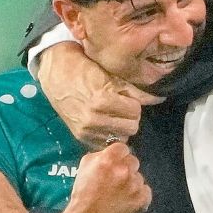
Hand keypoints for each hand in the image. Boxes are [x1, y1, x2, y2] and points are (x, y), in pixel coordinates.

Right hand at [38, 42, 163, 149]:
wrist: (55, 74)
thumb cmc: (84, 69)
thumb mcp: (110, 75)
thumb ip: (133, 90)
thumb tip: (157, 98)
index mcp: (102, 100)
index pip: (135, 111)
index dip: (134, 104)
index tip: (128, 98)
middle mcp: (94, 118)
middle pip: (131, 127)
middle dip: (131, 117)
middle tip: (123, 108)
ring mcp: (86, 130)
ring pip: (121, 138)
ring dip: (121, 128)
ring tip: (114, 115)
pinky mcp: (81, 137)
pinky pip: (106, 143)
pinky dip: (109, 135)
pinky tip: (105, 123)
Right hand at [65, 143, 151, 212]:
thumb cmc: (82, 194)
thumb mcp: (84, 167)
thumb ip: (99, 156)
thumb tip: (110, 152)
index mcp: (109, 159)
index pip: (122, 148)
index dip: (118, 155)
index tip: (114, 163)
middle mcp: (125, 169)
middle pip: (133, 161)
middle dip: (126, 168)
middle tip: (117, 179)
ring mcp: (135, 185)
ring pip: (139, 177)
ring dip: (132, 183)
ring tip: (121, 194)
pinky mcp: (142, 199)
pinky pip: (145, 191)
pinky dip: (139, 195)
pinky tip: (128, 201)